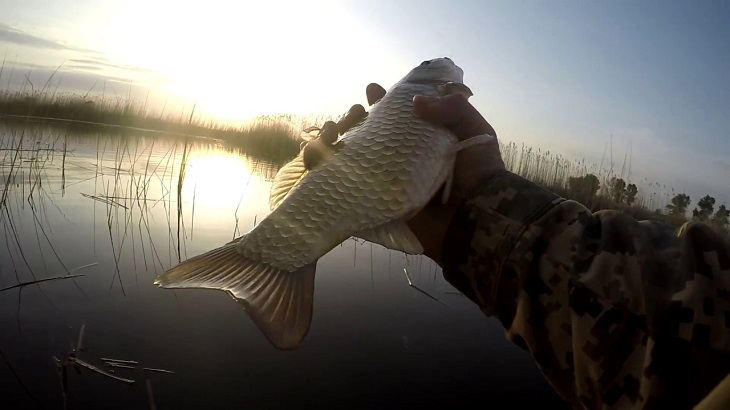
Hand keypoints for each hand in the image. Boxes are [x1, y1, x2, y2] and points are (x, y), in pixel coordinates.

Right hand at [303, 83, 504, 266]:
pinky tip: (319, 159)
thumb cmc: (479, 176)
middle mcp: (396, 161)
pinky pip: (339, 188)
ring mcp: (381, 182)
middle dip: (349, 119)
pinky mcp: (371, 204)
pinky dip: (321, 172)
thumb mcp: (474, 131)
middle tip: (353, 113)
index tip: (372, 89)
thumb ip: (452, 108)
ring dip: (329, 141)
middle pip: (362, 136)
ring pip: (344, 158)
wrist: (474, 220)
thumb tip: (415, 100)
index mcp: (417, 142)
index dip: (378, 102)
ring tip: (331, 132)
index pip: (391, 118)